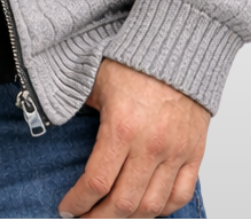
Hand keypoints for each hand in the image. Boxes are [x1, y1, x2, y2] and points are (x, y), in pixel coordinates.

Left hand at [57, 59, 209, 217]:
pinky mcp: (194, 153)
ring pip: (152, 207)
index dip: (78, 203)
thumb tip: (56, 122)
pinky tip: (146, 210)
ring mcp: (175, 152)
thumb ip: (78, 107)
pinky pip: (180, 196)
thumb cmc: (134, 61)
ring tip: (111, 217)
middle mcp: (150, 146)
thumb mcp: (95, 80)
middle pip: (123, 204)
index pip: (96, 182)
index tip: (67, 209)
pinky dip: (163, 210)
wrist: (177, 48)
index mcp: (121, 127)